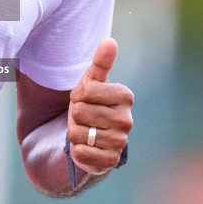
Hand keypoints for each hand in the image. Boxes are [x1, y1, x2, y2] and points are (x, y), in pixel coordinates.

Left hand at [66, 38, 132, 175]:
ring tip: (86, 131)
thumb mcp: (92, 82)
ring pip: (78, 133)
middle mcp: (127, 120)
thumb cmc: (90, 105)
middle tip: (85, 117)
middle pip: (80, 112)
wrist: (90, 138)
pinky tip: (86, 147)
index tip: (83, 98)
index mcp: (125, 96)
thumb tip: (110, 41)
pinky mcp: (111, 161)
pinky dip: (78, 150)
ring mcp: (120, 142)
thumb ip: (101, 62)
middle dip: (76, 115)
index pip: (86, 91)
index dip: (77, 95)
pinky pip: (81, 152)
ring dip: (75, 132)